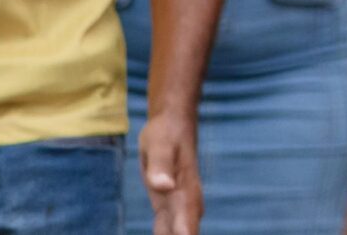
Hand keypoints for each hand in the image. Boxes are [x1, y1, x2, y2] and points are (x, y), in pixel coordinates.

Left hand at [140, 107, 203, 234]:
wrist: (173, 123)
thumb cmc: (166, 131)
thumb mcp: (159, 144)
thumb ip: (161, 165)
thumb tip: (163, 186)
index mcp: (186, 191)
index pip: (187, 224)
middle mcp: (186, 203)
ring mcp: (178, 206)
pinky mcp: (168, 206)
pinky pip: (166, 231)